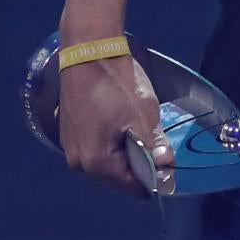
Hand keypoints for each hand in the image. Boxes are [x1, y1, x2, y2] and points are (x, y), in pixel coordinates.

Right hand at [58, 52, 170, 199]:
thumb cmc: (118, 86)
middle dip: (139, 168)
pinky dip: (113, 145)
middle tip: (161, 155)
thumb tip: (166, 166)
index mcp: (96, 162)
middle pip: (116, 176)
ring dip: (126, 155)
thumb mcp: (143, 115)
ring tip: (145, 140)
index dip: (152, 182)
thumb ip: (154, 144)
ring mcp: (71, 148)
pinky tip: (126, 131)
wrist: (89, 54)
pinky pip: (96, 148)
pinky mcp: (70, 134)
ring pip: (106, 162)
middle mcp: (78, 162)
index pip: (129, 185)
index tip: (170, 174)